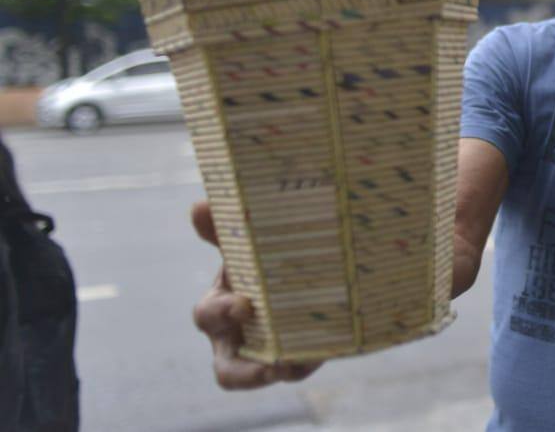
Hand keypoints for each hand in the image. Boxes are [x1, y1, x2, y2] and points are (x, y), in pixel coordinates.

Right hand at [190, 200, 322, 388]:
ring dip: (284, 371)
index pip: (208, 316)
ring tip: (302, 364)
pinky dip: (310, 359)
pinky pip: (300, 366)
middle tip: (272, 365)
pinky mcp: (295, 356)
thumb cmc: (258, 259)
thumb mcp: (242, 245)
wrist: (296, 267)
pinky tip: (327, 348)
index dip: (223, 313)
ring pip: (266, 374)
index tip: (245, 305)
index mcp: (219, 307)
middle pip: (229, 370)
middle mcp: (235, 338)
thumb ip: (224, 229)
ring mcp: (264, 353)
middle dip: (247, 373)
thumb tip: (199, 207)